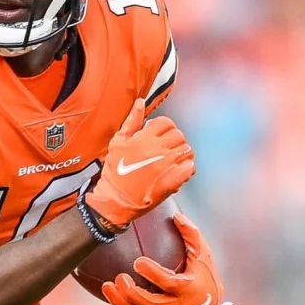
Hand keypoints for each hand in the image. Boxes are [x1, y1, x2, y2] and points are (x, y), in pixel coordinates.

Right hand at [84, 99, 194, 230]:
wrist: (114, 201)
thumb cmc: (114, 173)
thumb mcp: (118, 143)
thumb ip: (132, 122)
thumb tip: (140, 103)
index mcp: (144, 138)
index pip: (166, 123)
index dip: (166, 129)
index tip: (161, 138)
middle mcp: (158, 149)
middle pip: (179, 136)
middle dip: (175, 142)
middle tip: (167, 152)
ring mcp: (167, 165)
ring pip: (187, 151)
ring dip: (183, 155)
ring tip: (174, 162)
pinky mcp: (173, 181)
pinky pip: (190, 168)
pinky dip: (187, 169)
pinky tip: (178, 173)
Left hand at [102, 213, 229, 304]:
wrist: (210, 303)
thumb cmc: (203, 272)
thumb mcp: (202, 252)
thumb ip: (190, 234)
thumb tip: (175, 215)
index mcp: (188, 289)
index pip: (168, 283)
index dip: (153, 274)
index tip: (138, 261)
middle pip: (151, 304)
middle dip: (132, 293)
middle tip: (120, 277)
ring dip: (121, 302)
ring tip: (107, 286)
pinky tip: (111, 294)